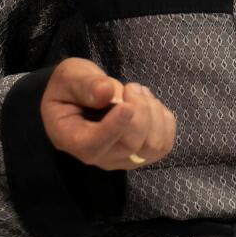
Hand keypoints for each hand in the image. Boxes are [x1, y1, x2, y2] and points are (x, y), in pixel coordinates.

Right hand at [40, 58, 176, 170]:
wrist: (82, 97)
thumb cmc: (73, 87)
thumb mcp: (70, 77)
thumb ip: (85, 84)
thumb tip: (106, 91)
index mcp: (71, 139)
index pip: (93, 145)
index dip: (114, 128)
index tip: (126, 106)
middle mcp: (98, 156)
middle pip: (130, 145)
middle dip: (139, 110)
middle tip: (131, 86)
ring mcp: (122, 159)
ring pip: (153, 146)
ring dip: (154, 113)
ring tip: (140, 92)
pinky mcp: (142, 155)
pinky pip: (165, 144)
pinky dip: (164, 120)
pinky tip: (150, 104)